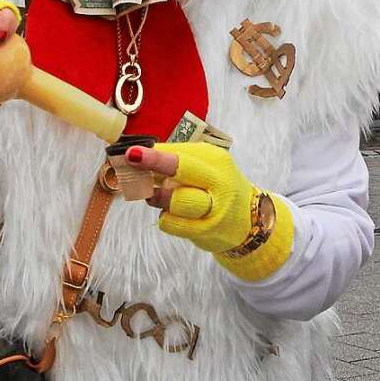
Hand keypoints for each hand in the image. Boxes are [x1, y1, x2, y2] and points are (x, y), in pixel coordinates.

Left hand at [123, 141, 293, 280]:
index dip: (152, 151)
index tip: (130, 150)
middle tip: (130, 157)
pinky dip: (165, 218)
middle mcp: (217, 180)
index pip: (179, 151)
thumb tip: (137, 157)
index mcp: (214, 159)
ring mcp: (214, 207)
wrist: (249, 221)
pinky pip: (172, 223)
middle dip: (154, 161)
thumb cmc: (215, 188)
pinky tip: (170, 214)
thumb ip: (174, 163)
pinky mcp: (207, 230)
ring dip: (157, 197)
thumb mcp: (202, 168)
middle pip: (181, 168)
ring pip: (175, 200)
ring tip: (153, 196)